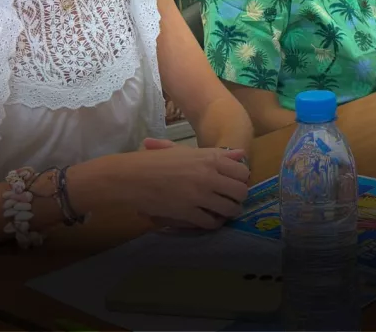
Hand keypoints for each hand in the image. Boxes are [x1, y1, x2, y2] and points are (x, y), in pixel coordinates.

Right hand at [122, 144, 250, 229]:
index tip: (233, 184)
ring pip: (230, 209)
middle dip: (238, 198)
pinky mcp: (188, 212)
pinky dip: (212, 223)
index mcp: (209, 158)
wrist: (132, 176)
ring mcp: (199, 195)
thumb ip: (215, 153)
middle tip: (229, 200)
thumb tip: (240, 154)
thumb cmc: (156, 161)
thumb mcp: (186, 151)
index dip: (241, 180)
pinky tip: (207, 219)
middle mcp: (209, 176)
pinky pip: (211, 222)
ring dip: (228, 212)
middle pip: (241, 192)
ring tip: (221, 212)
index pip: (243, 172)